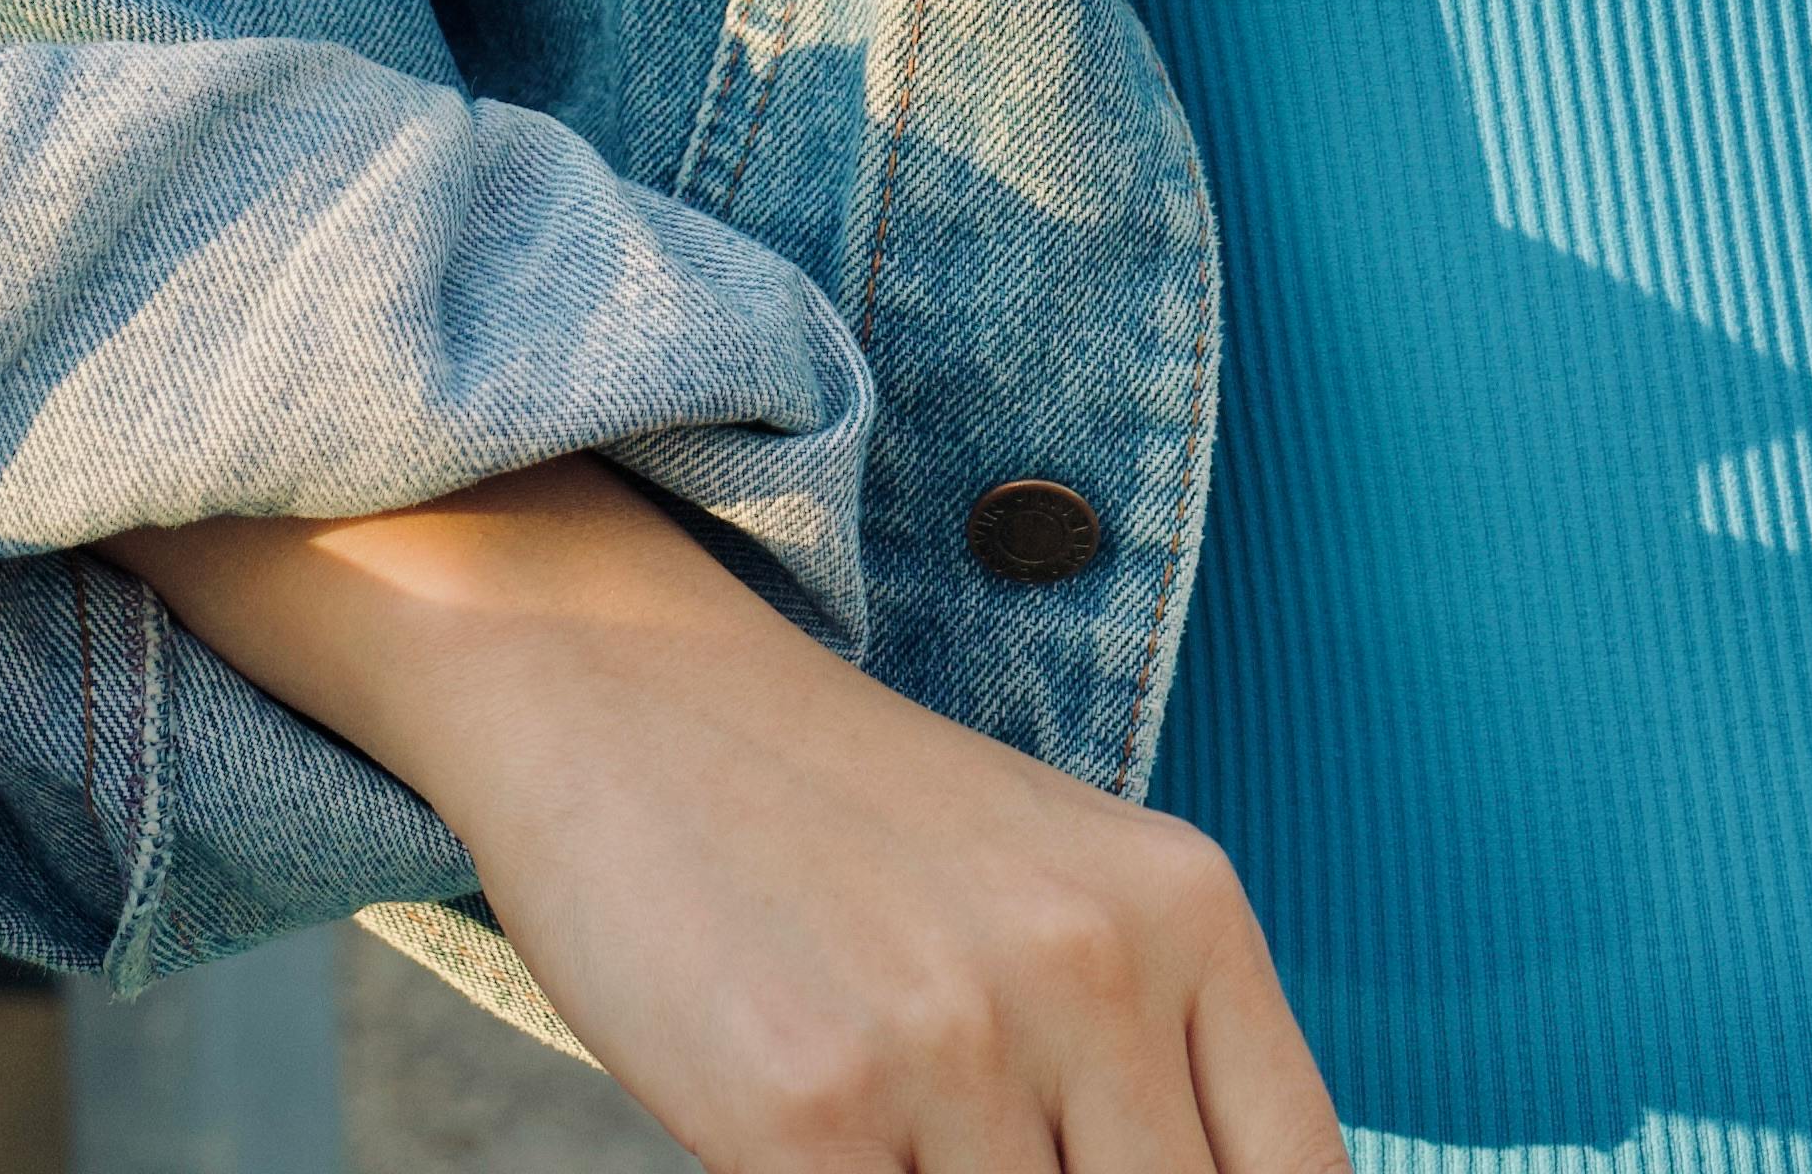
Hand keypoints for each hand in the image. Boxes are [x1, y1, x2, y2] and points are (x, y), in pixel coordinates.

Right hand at [115, 454, 1348, 1173]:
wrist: (625, 685)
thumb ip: (1153, 1060)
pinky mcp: (806, 1111)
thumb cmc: (847, 829)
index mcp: (1186, 907)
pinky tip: (820, 1149)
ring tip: (900, 1140)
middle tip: (985, 1160)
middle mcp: (1096, 966)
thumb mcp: (1055, 895)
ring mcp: (955, 1039)